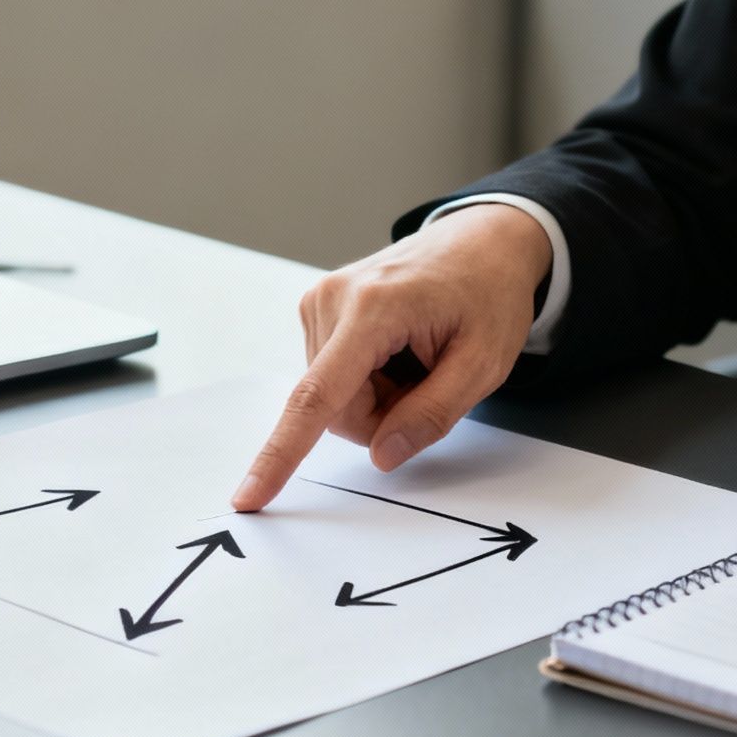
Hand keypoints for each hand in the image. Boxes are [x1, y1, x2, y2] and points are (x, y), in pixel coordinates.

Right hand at [231, 204, 552, 511]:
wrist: (482, 240)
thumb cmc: (488, 293)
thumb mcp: (485, 363)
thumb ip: (433, 414)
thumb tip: (383, 455)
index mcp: (375, 308)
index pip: (318, 396)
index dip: (281, 454)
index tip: (248, 496)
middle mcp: (333, 299)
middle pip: (334, 409)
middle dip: (381, 417)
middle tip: (428, 382)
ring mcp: (319, 301)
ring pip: (331, 398)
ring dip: (377, 397)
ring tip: (416, 356)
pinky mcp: (317, 308)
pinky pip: (331, 376)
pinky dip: (367, 379)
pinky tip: (396, 349)